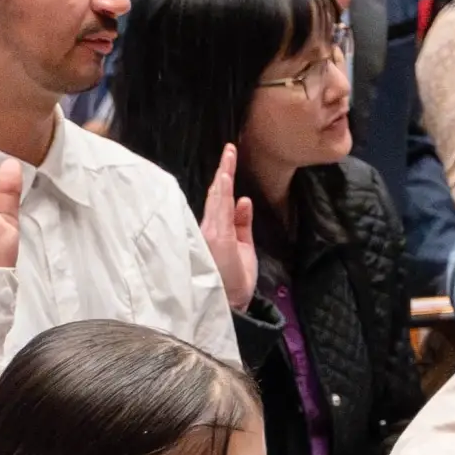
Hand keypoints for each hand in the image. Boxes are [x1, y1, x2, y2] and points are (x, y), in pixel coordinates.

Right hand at [201, 143, 255, 311]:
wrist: (229, 306)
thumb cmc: (233, 282)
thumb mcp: (243, 249)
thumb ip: (243, 225)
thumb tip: (245, 200)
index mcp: (216, 232)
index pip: (220, 202)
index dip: (225, 180)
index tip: (230, 158)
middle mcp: (209, 230)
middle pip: (217, 196)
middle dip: (224, 171)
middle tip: (230, 148)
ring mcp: (211, 232)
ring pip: (217, 199)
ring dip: (224, 177)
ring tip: (229, 156)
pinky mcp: (216, 237)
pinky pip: (219, 210)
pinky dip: (222, 193)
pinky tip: (225, 177)